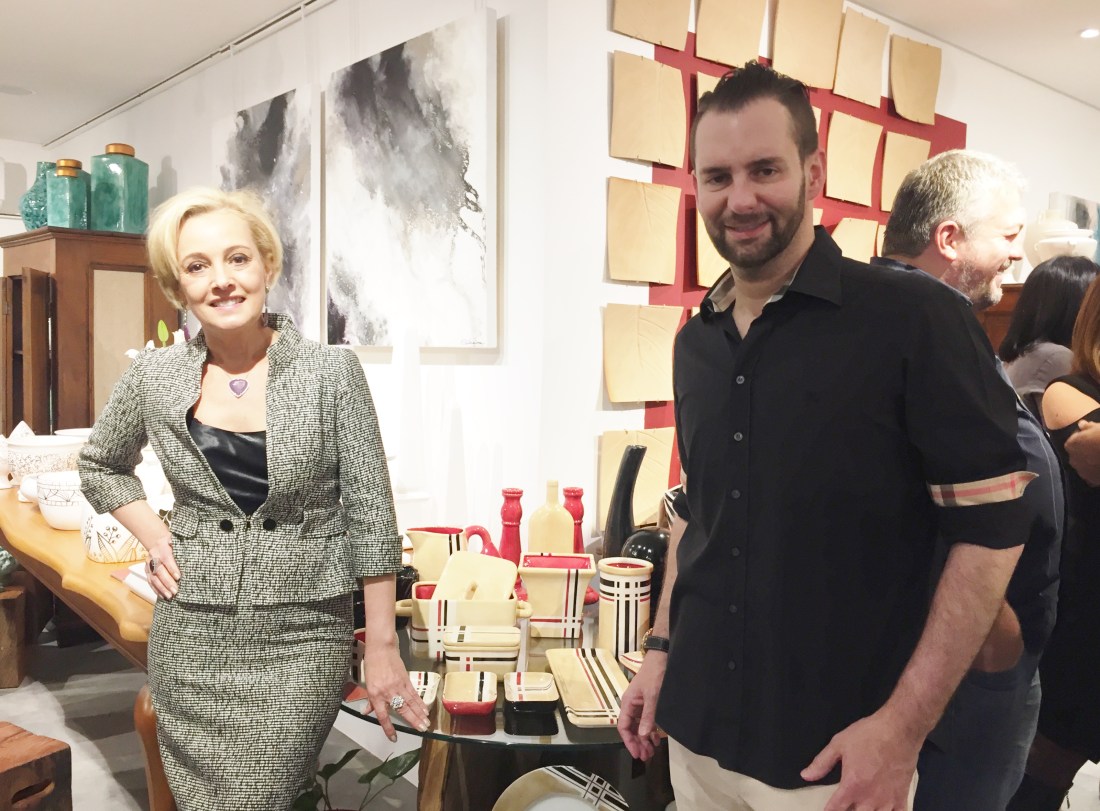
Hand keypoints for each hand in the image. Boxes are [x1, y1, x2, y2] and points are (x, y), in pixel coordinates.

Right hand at [145, 539, 179, 599]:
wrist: (157, 541)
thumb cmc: (171, 543)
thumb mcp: (176, 540)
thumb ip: (181, 545)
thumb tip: (191, 548)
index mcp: (161, 548)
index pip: (166, 559)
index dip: (172, 569)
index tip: (179, 577)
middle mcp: (153, 557)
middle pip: (159, 571)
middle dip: (167, 582)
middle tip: (175, 590)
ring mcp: (148, 565)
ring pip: (153, 578)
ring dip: (161, 588)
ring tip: (169, 596)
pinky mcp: (147, 571)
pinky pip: (150, 582)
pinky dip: (156, 590)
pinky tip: (163, 596)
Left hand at [361, 640, 429, 741]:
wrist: (381, 649)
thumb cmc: (372, 666)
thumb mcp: (368, 684)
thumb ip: (369, 700)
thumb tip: (366, 712)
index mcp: (376, 695)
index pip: (383, 716)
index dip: (388, 728)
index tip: (393, 738)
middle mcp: (388, 692)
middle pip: (402, 710)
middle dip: (413, 721)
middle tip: (422, 730)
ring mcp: (398, 686)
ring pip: (410, 703)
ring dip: (419, 714)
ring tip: (426, 723)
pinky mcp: (406, 679)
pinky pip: (414, 693)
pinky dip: (420, 702)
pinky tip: (425, 709)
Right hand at [617, 651, 666, 760]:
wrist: (663, 657)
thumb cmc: (655, 674)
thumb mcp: (652, 696)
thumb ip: (648, 716)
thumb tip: (643, 736)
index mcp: (627, 703)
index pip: (623, 726)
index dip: (629, 741)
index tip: (637, 753)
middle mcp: (632, 705)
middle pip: (631, 729)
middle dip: (638, 743)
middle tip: (646, 756)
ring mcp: (640, 704)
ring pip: (640, 726)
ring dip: (644, 739)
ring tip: (651, 751)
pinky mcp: (649, 703)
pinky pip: (647, 720)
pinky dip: (651, 730)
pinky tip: (656, 739)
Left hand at [801, 709, 919, 810]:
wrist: (899, 730)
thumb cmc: (868, 735)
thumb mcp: (839, 744)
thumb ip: (822, 763)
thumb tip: (805, 775)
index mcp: (852, 786)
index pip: (835, 808)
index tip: (827, 809)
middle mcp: (869, 798)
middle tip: (845, 804)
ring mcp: (888, 800)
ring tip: (860, 806)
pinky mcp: (902, 797)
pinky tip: (883, 810)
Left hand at [1066, 420, 1099, 485]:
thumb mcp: (1097, 427)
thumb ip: (1087, 426)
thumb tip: (1081, 424)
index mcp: (1070, 445)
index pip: (1073, 440)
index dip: (1083, 438)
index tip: (1092, 437)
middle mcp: (1072, 459)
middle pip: (1077, 455)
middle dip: (1085, 452)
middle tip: (1097, 447)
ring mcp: (1081, 472)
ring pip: (1084, 467)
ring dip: (1090, 463)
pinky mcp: (1091, 481)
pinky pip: (1091, 478)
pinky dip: (1095, 474)